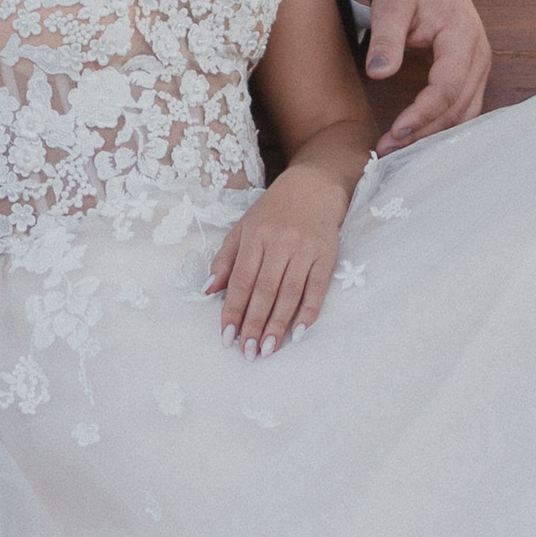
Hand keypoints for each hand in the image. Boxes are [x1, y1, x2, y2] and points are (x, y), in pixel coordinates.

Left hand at [206, 170, 349, 357]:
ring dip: (278, 325)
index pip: (241, 280)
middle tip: (248, 352)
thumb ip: (225, 259)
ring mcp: (305, 248)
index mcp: (255, 235)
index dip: (233, 310)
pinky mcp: (327, 254)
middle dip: (254, 324)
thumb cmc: (274, 210)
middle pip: (265, 291)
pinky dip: (309, 311)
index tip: (226, 335)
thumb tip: (208, 291)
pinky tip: (299, 332)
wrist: (314, 185)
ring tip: (268, 349)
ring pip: (289, 293)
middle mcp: (280, 242)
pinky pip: (318, 288)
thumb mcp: (244, 226)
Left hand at [366, 0, 489, 152]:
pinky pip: (463, 106)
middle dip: (424, 132)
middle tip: (387, 150)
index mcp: (462, 35)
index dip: (422, 114)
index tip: (395, 132)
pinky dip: (442, 125)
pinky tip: (416, 137)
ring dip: (433, 134)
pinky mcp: (472, 72)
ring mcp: (479, 65)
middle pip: (458, 107)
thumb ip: (386, 38)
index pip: (447, 87)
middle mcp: (479, 54)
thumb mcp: (392, 5)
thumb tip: (378, 72)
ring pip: (464, 113)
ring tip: (397, 150)